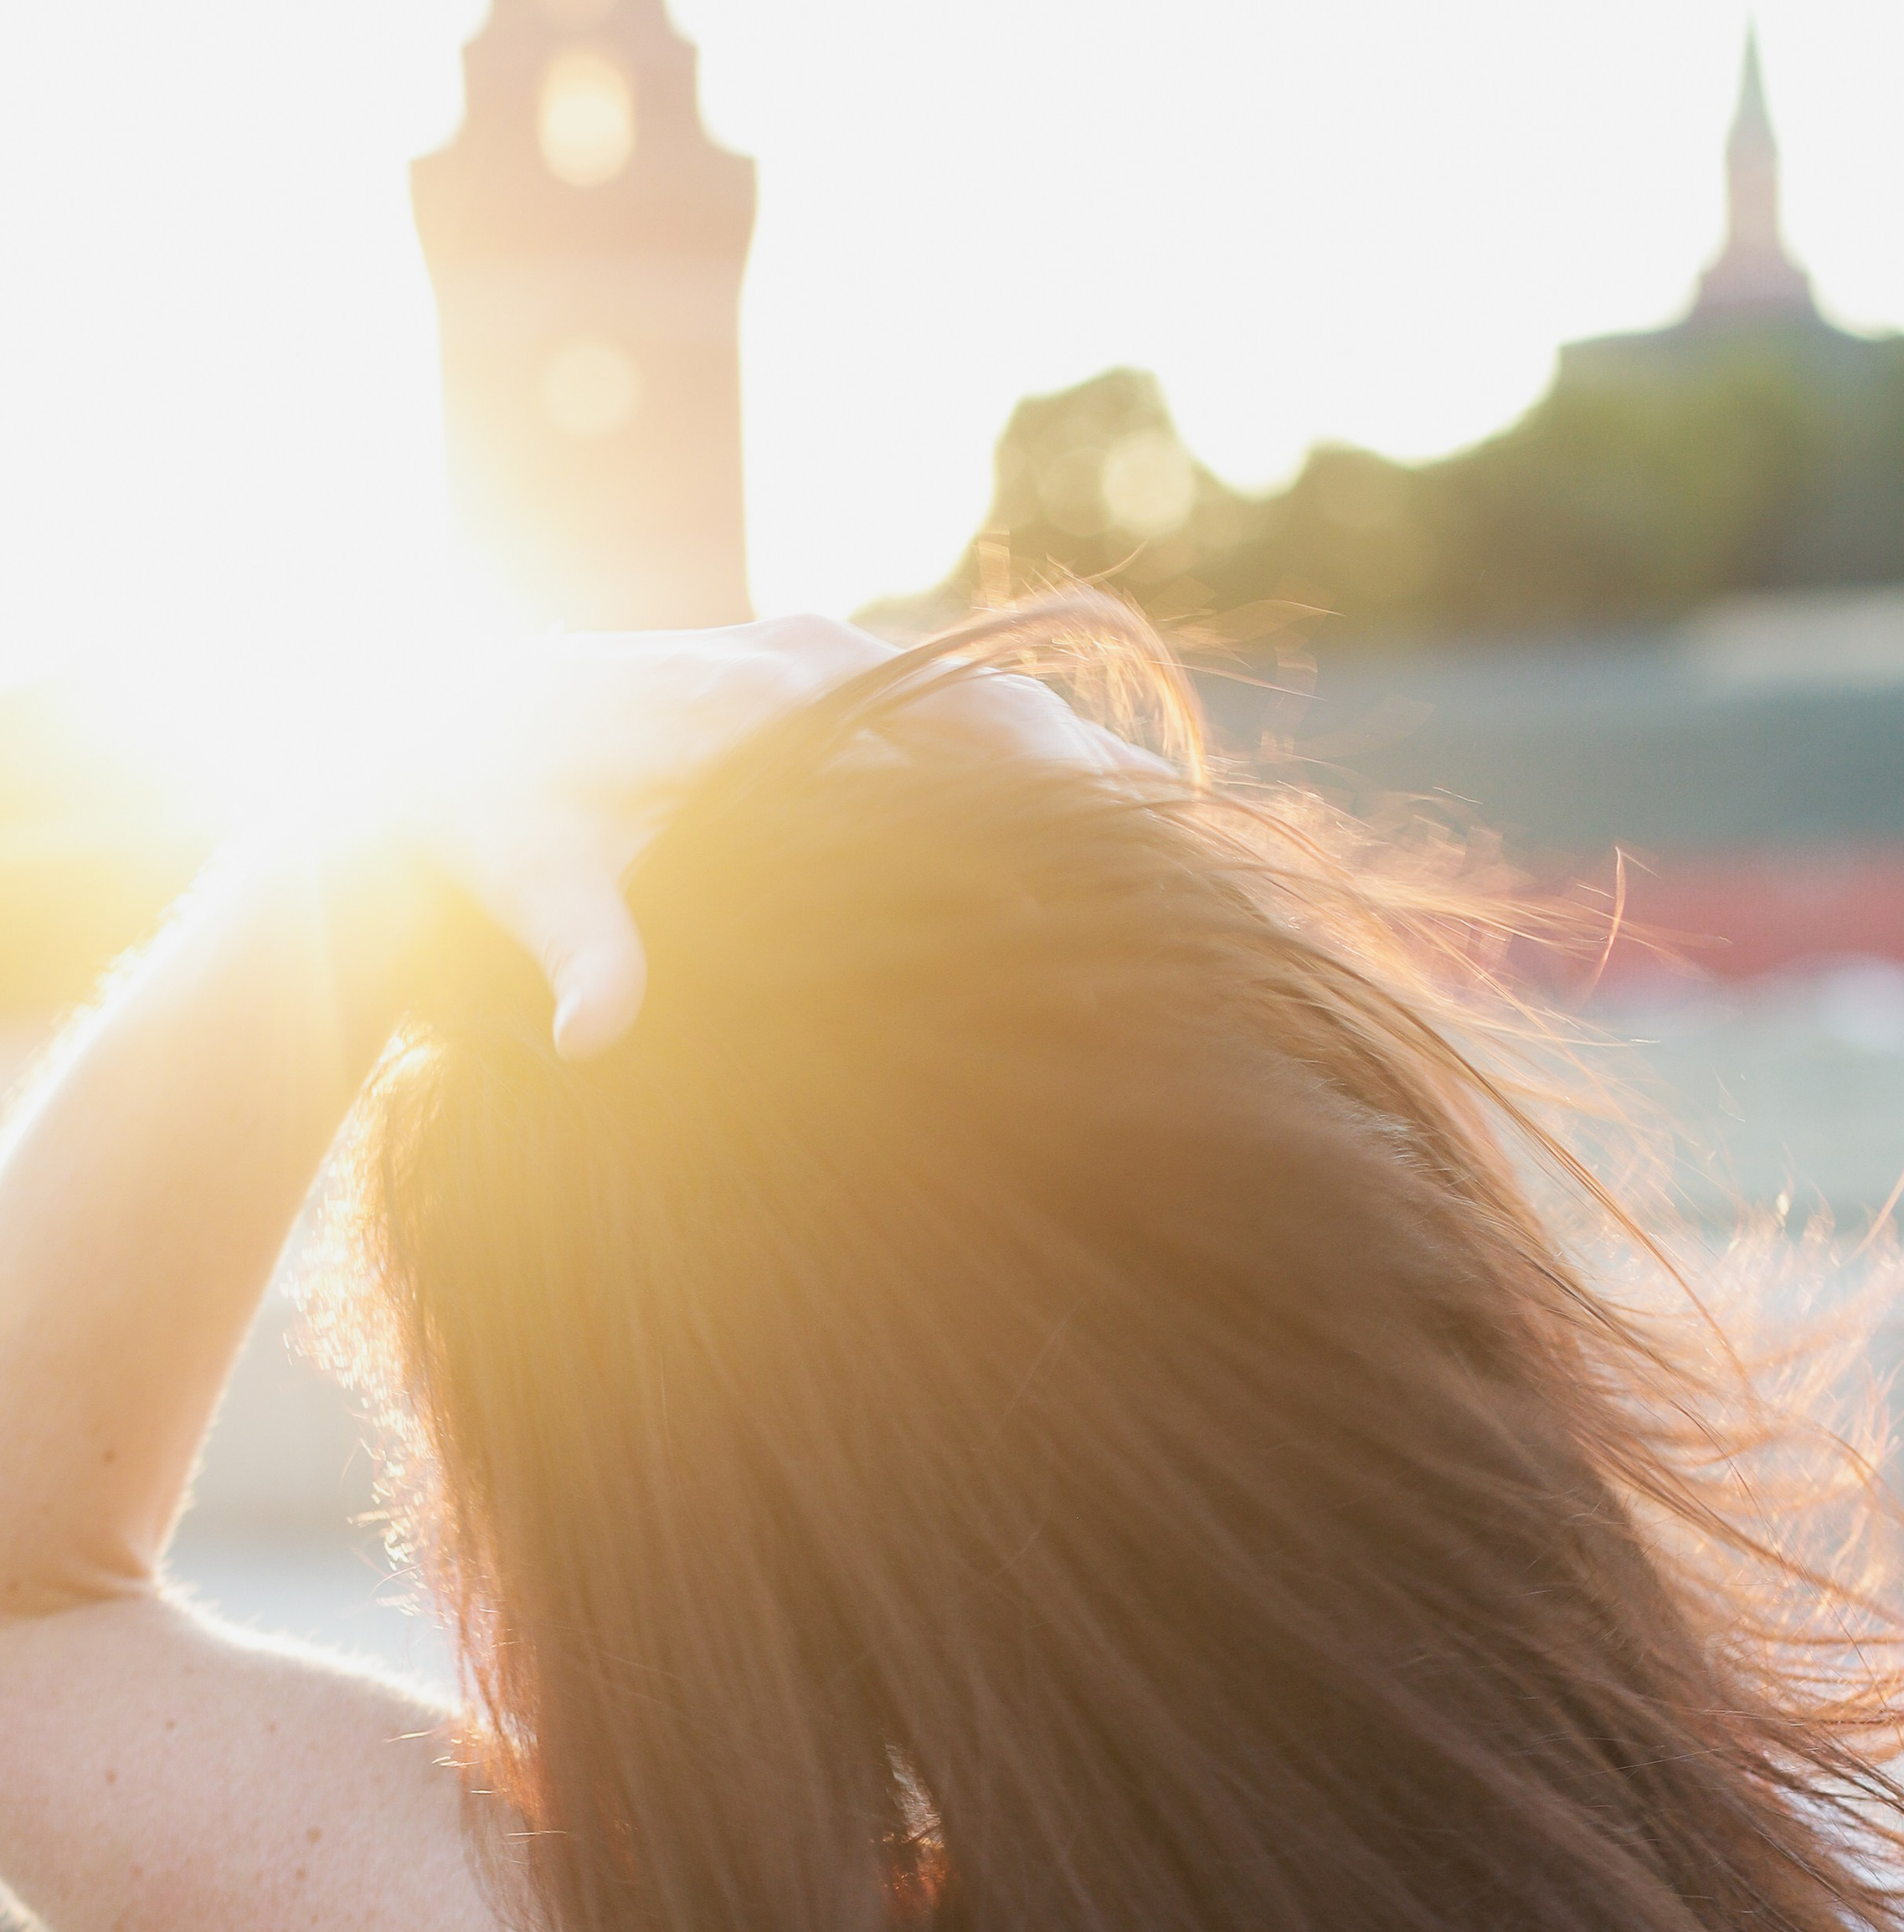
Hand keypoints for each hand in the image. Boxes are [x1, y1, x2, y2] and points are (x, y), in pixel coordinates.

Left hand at [402, 617, 1141, 1062]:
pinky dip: (1037, 759)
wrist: (448, 725)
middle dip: (1098, 792)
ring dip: (1085, 773)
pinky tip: (1106, 823)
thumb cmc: (495, 814)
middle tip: (1192, 877)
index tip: (1104, 885)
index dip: (1029, 823)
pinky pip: (962, 703)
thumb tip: (591, 1042)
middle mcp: (809, 658)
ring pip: (996, 703)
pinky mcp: (829, 669)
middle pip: (996, 717)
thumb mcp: (526, 880)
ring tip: (1186, 855)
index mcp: (762, 701)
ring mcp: (827, 655)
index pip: (931, 760)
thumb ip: (582, 952)